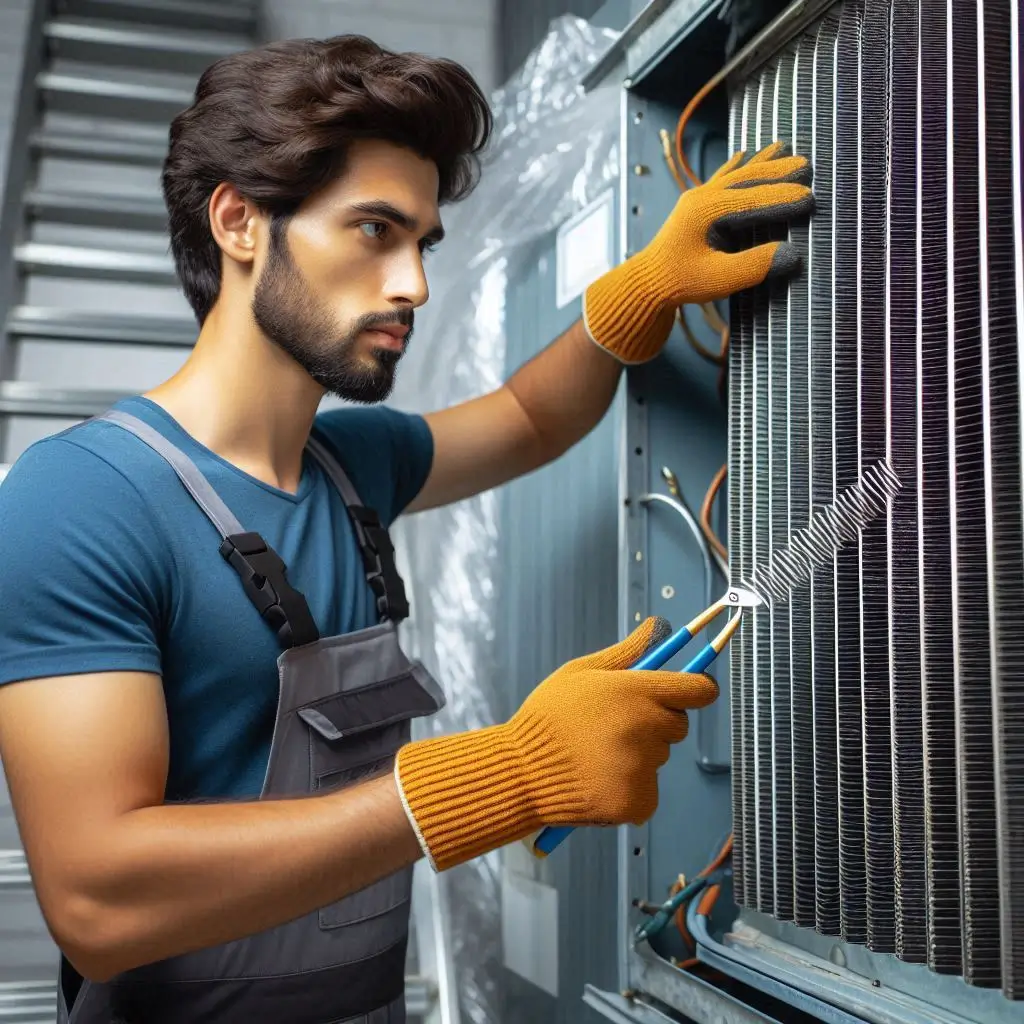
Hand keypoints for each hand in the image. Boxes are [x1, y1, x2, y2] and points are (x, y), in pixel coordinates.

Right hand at [394, 617, 718, 870]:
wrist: (520, 772)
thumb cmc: (548, 717)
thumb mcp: (581, 672)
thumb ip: (627, 650)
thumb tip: (658, 625)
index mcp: (635, 692)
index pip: (699, 690)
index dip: (696, 689)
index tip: (687, 692)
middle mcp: (645, 729)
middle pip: (679, 725)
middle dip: (657, 723)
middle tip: (617, 725)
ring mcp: (642, 769)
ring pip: (660, 758)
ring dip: (639, 757)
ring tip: (597, 755)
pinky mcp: (637, 803)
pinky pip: (648, 792)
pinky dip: (630, 790)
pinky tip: (599, 780)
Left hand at [583, 141, 813, 363]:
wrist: (647, 283)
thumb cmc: (681, 282)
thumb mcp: (718, 279)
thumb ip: (754, 266)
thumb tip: (793, 254)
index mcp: (705, 211)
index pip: (753, 200)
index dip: (783, 198)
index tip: (811, 197)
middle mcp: (701, 197)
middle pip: (746, 179)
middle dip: (777, 172)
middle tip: (807, 164)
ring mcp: (697, 198)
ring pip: (736, 174)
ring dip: (762, 163)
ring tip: (786, 149)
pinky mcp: (695, 206)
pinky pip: (721, 178)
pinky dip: (737, 166)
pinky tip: (745, 153)